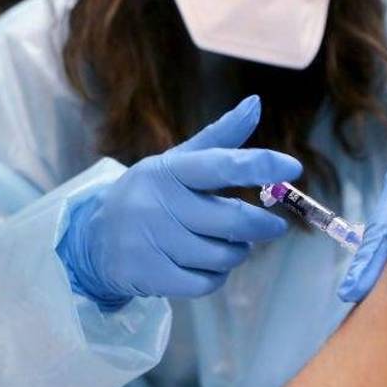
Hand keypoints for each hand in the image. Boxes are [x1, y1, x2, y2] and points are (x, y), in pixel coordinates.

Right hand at [60, 95, 301, 306]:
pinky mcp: (150, 275)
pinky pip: (205, 283)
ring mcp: (152, 242)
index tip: (292, 168)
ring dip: (237, 252)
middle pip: (232, 220)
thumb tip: (255, 103)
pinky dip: (217, 277)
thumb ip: (219, 138)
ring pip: (222, 255)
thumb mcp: (176, 163)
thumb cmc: (148, 196)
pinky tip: (209, 266)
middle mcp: (158, 204)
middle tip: (273, 226)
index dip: (259, 165)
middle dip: (261, 226)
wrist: (94, 239)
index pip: (219, 165)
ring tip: (231, 245)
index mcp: (169, 171)